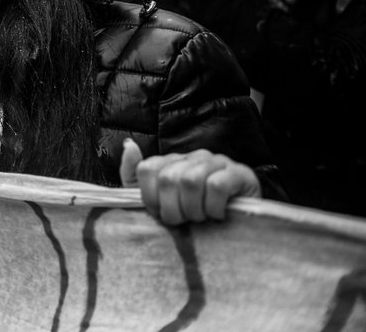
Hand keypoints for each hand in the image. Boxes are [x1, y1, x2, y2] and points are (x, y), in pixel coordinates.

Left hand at [120, 139, 260, 224]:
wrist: (240, 224)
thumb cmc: (195, 213)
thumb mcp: (158, 201)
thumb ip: (135, 176)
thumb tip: (129, 145)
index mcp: (171, 162)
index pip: (147, 169)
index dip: (150, 198)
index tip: (161, 214)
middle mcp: (192, 157)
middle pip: (168, 179)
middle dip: (173, 210)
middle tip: (184, 221)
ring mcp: (216, 162)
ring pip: (191, 181)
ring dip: (193, 210)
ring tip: (201, 218)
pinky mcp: (239, 173)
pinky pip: (217, 185)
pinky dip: (213, 207)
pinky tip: (218, 215)